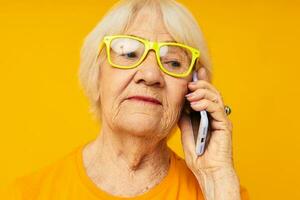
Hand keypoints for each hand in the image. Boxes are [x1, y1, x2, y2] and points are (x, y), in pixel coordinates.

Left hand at [178, 67, 239, 199]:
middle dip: (201, 85)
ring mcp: (221, 119)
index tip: (193, 72)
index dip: (200, 82)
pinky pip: (217, 109)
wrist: (207, 171)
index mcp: (207, 115)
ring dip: (202, 92)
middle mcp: (216, 115)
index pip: (205, 94)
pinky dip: (206, 103)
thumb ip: (185, 117)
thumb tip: (180, 103)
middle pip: (212, 92)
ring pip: (216, 97)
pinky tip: (195, 104)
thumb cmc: (198, 154)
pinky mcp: (225, 126)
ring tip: (190, 93)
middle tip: (189, 84)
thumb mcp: (186, 130)